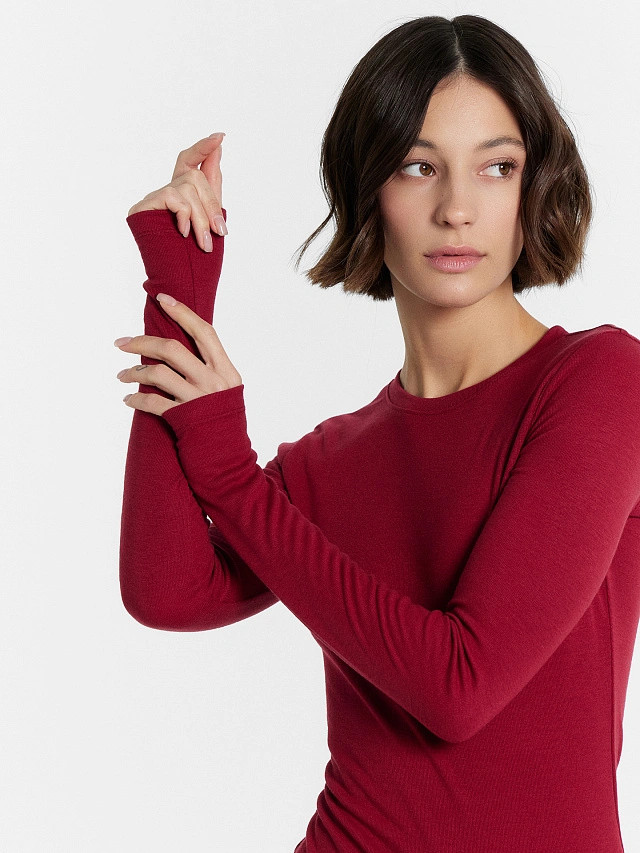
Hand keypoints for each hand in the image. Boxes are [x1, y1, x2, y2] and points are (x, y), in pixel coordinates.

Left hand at [114, 293, 241, 416]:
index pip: (204, 333)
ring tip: (122, 375)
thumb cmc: (224, 422)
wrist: (229, 460)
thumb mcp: (227, 390)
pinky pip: (152, 402)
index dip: (183, 313)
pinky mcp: (184, 419)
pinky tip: (128, 399)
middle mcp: (213, 382)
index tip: (162, 299)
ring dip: (133, 372)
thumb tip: (177, 348)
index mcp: (226, 370)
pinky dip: (136, 399)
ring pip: (158, 373)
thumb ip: (209, 369)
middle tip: (121, 343)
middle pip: (173, 349)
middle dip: (142, 341)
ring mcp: (198, 401)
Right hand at [127, 134, 226, 251]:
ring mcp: (154, 199)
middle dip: (211, 205)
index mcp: (184, 195)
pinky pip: (174, 197)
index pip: (191, 162)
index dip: (204, 148)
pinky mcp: (143, 206)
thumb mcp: (210, 219)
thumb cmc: (193, 259)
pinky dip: (184, 215)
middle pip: (195, 177)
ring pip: (188, 188)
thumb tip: (219, 150)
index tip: (220, 137)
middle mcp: (167, 193)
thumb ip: (213, 186)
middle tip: (219, 232)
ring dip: (201, 217)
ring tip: (204, 243)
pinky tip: (184, 233)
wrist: (176, 283)